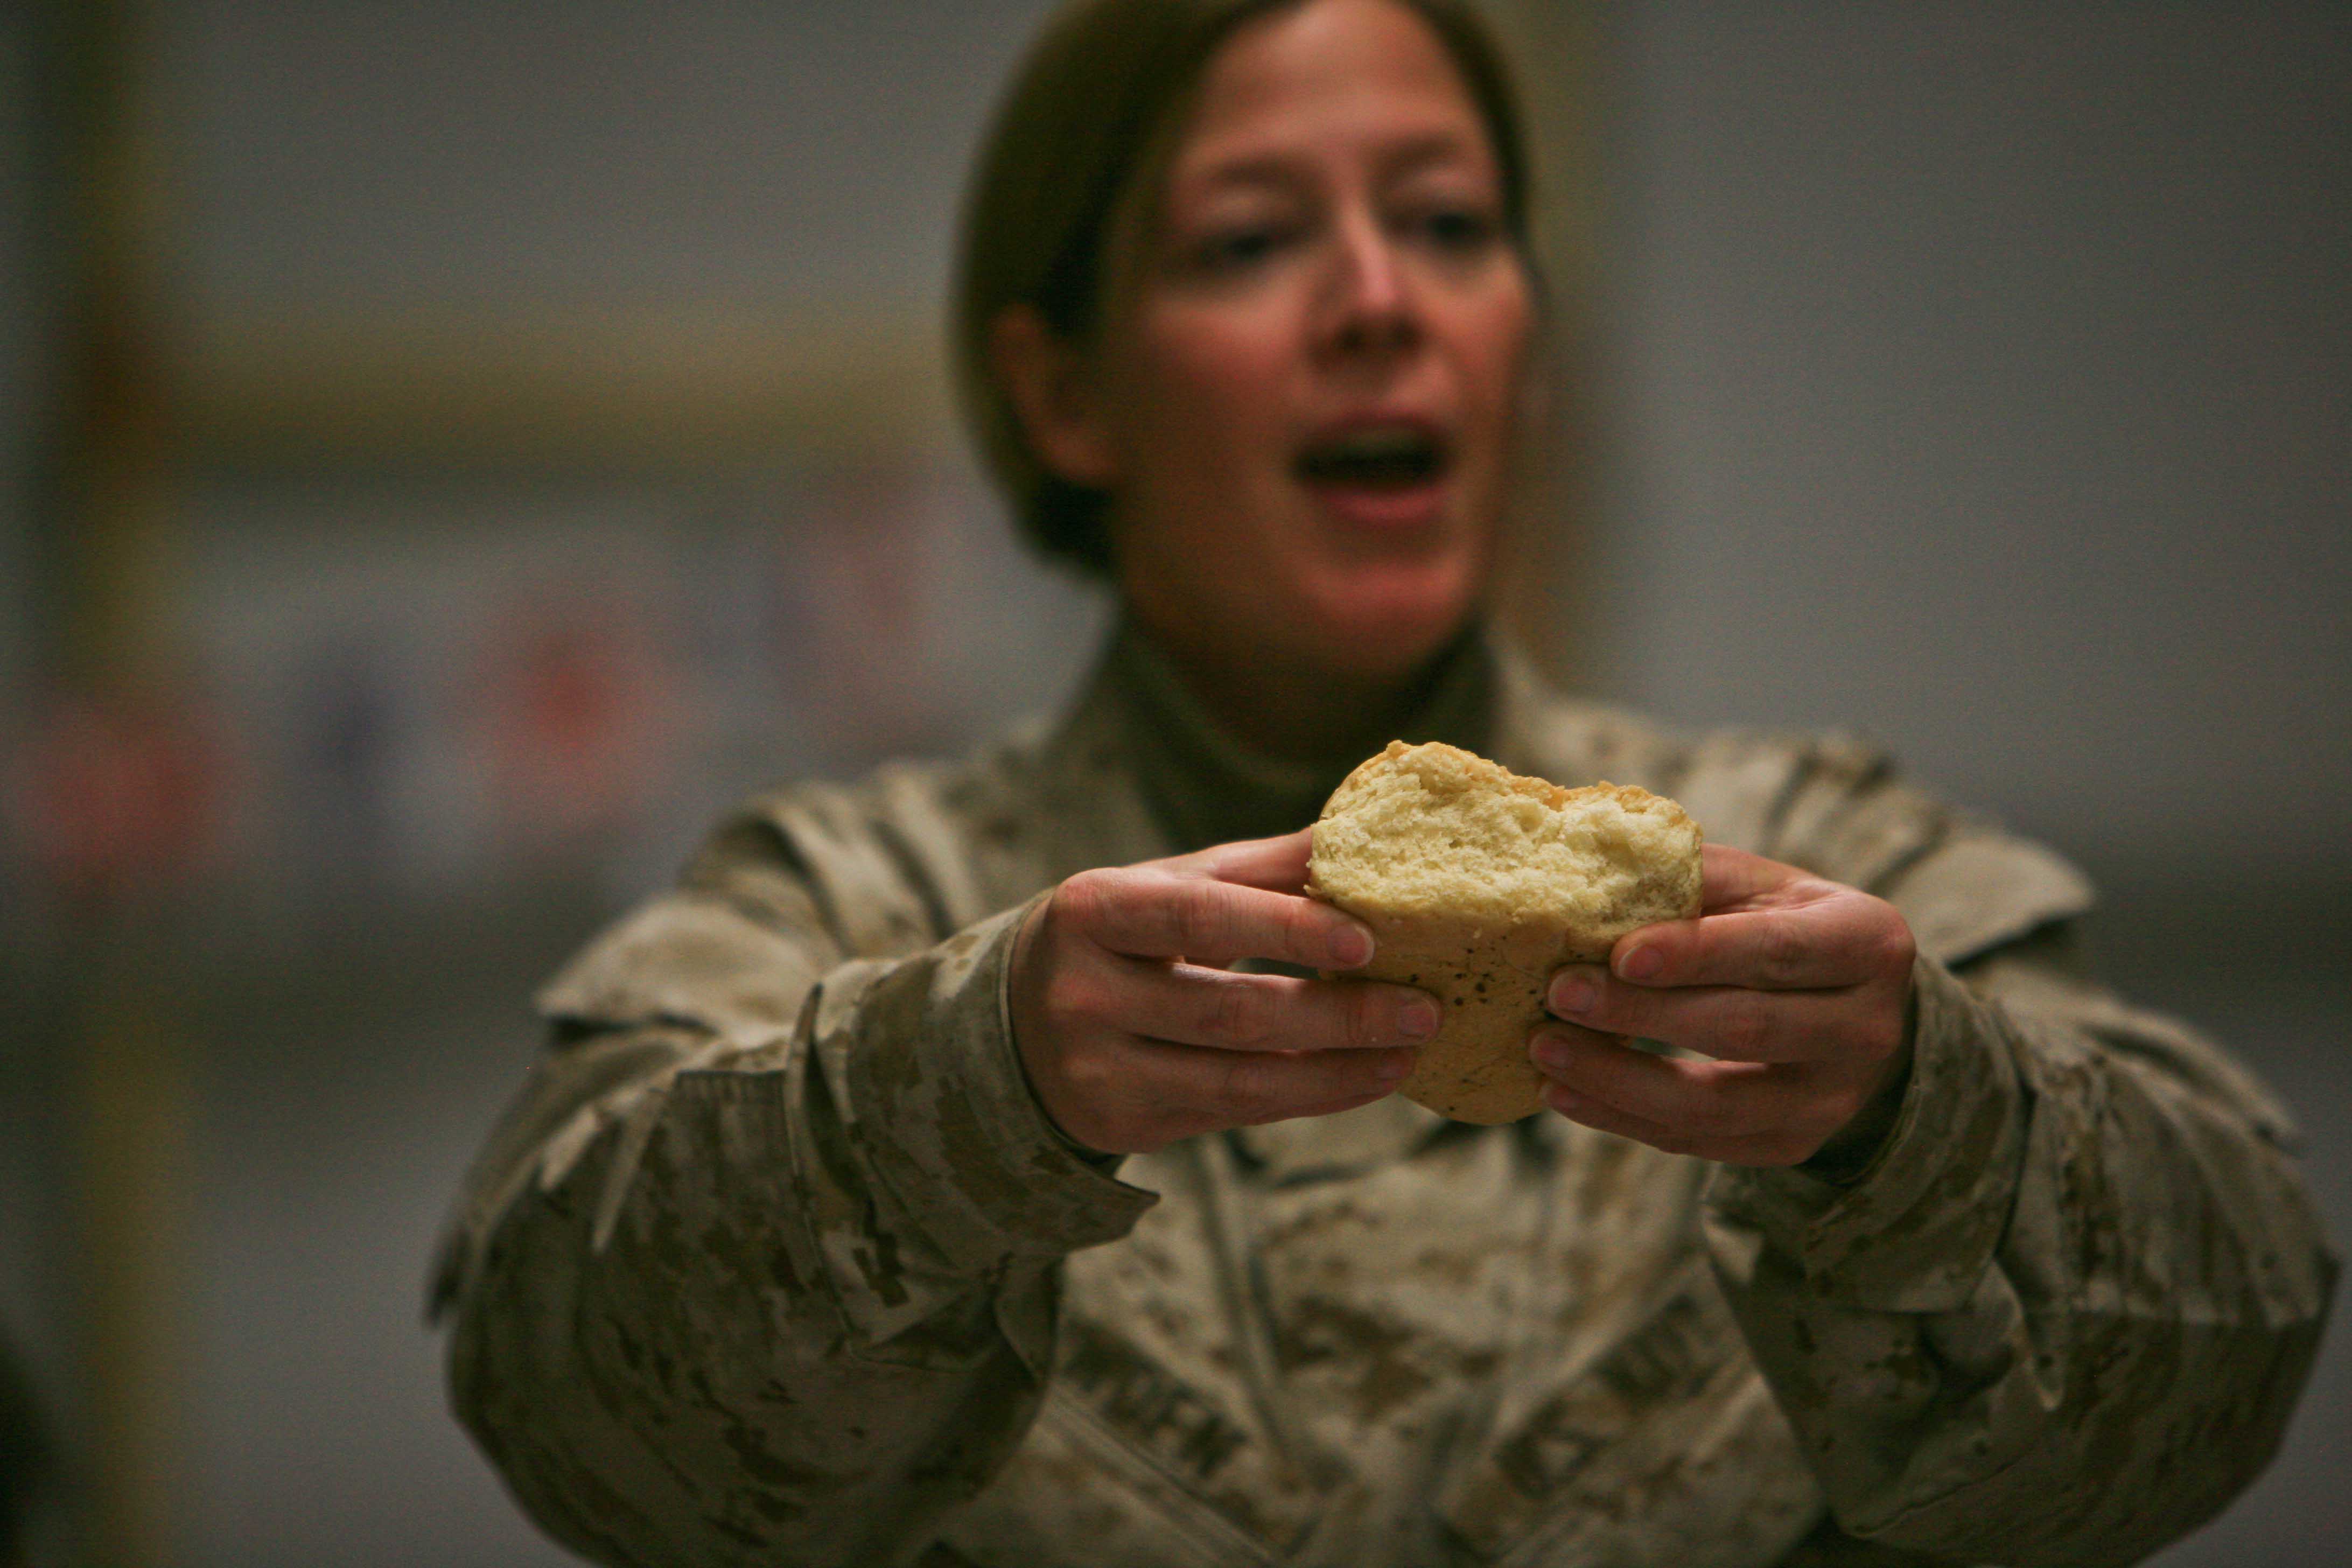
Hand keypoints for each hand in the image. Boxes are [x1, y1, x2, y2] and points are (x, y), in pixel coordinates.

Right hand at [1010, 829, 1439, 1154]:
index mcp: (1094, 909)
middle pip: (1229, 1011)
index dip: (1285, 930)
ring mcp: (1096, 1068)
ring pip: (1237, 1080)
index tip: (1367, 942)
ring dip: (1337, 1070)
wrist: (1020, 1022)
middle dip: (1337, 1016)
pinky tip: (1364, 1079)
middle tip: (1423, 1008)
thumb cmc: (1123, 935)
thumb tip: (1367, 831)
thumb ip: (1262, 869)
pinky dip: (1308, 1098)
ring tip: (1409, 1051)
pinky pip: (1232, 1115)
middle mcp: (1083, 992)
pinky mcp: (1121, 1124)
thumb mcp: (1171, 887)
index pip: (1200, 918)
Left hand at [1529, 844, 1916, 1167]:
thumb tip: (1591, 878)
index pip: (1776, 951)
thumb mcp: (1762, 886)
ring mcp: (1831, 1100)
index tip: (1620, 953)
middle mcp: (1865, 1030)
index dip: (1697, 953)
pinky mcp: (1792, 1144)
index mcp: (1866, 944)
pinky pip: (1699, 1142)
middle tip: (1559, 993)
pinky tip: (1564, 1093)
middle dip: (1641, 1014)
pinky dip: (1623, 1119)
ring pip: (1715, 1103)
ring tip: (1544, 1050)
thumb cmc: (1786, 927)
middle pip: (1743, 1028)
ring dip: (1618, 1079)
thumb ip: (1692, 878)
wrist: (1854, 1007)